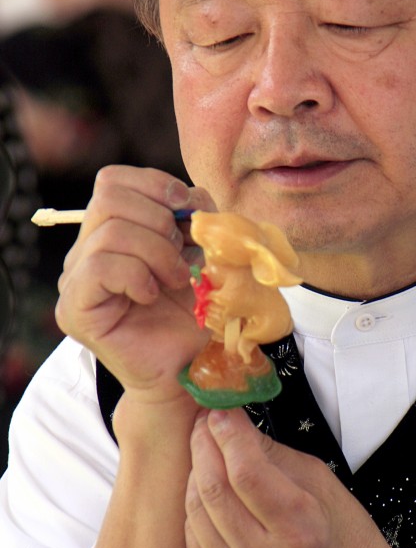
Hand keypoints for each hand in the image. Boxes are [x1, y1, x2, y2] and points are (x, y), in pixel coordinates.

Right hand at [56, 164, 213, 404]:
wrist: (191, 368)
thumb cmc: (198, 313)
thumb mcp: (207, 252)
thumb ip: (200, 218)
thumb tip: (194, 200)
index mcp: (112, 230)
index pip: (114, 180)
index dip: (156, 185)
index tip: (190, 210)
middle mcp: (85, 251)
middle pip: (109, 197)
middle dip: (160, 220)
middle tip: (184, 255)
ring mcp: (75, 280)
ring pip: (110, 232)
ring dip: (158, 252)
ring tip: (178, 279)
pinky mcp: (75, 309)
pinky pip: (99, 267)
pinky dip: (137, 275)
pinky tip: (153, 294)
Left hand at [185, 407, 401, 547]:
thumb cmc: (342, 533)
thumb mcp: (319, 480)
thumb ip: (270, 453)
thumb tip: (229, 421)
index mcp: (300, 531)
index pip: (246, 472)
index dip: (227, 432)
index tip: (221, 408)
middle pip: (214, 488)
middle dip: (204, 444)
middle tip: (206, 420)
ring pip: (195, 509)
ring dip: (197, 471)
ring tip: (208, 449)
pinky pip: (192, 535)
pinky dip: (198, 505)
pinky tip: (212, 489)